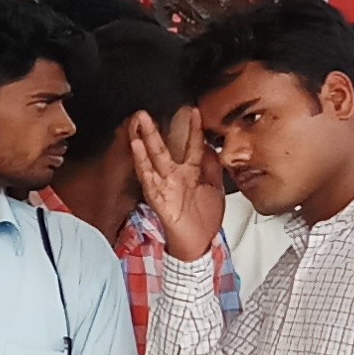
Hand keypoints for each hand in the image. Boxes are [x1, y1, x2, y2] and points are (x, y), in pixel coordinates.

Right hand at [123, 109, 226, 262]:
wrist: (198, 244)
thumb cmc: (204, 220)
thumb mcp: (216, 188)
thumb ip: (213, 167)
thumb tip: (213, 147)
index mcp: (191, 173)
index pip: (192, 145)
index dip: (193, 128)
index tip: (194, 110)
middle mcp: (175, 176)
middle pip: (165, 147)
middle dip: (156, 128)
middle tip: (147, 111)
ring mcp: (165, 185)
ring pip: (153, 157)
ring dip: (145, 138)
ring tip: (139, 121)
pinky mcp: (157, 195)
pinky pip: (148, 176)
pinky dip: (141, 161)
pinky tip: (137, 146)